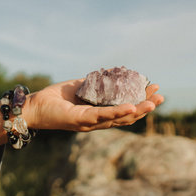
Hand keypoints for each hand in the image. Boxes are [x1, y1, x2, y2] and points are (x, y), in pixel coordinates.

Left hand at [24, 79, 163, 131]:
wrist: (34, 107)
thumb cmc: (55, 98)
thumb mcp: (79, 87)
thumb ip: (95, 83)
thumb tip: (111, 72)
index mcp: (98, 114)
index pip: (124, 109)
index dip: (140, 101)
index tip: (154, 89)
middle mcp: (97, 121)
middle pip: (126, 116)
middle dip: (145, 106)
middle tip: (161, 96)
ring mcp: (90, 123)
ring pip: (118, 118)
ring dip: (137, 111)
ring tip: (153, 103)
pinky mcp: (80, 121)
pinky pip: (102, 116)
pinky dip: (117, 111)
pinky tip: (131, 106)